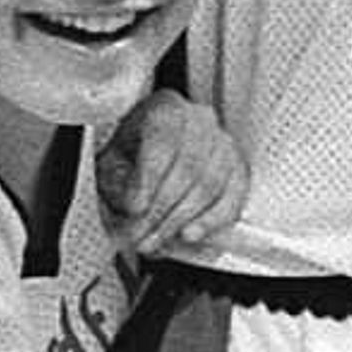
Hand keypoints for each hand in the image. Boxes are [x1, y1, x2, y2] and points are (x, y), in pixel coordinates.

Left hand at [97, 90, 247, 258]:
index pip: (163, 141)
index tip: (134, 208)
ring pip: (208, 186)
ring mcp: (224, 144)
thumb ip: (119, 182)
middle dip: (160, 210)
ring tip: (155, 241)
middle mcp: (200, 121)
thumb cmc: (133, 155)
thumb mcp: (112, 162)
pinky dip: (210, 221)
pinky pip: (232, 198)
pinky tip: (190, 234)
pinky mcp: (238, 168)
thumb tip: (134, 208)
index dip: (149, 178)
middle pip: (188, 169)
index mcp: (166, 109)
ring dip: (179, 221)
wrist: (153, 151)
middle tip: (139, 236)